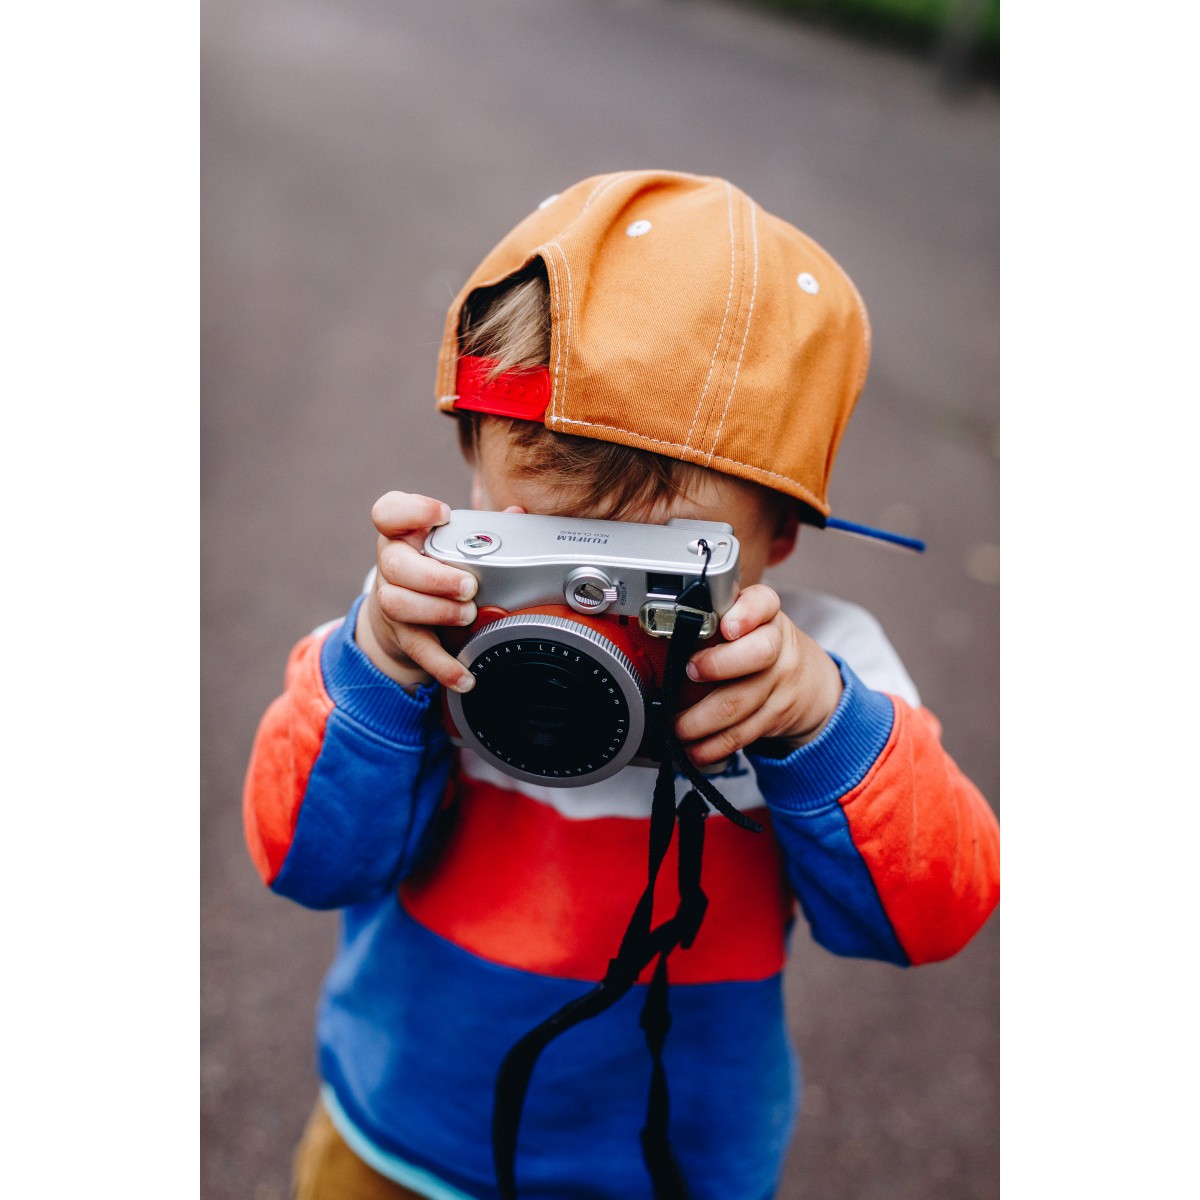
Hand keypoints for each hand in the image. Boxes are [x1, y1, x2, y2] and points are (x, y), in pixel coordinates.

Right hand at [355, 492, 481, 691]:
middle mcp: (391, 563)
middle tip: (468, 585)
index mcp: (404, 534)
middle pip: (395, 564)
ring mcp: (391, 600)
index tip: (442, 514)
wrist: (402, 616)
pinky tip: (465, 675)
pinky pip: (418, 650)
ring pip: (397, 603)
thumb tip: (516, 514)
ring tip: (468, 615)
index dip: (411, 511)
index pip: (388, 512)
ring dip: (438, 611)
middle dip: (435, 576)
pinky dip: (443, 665)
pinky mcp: (401, 636)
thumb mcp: (451, 544)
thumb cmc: (434, 569)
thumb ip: (482, 528)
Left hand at [674, 584, 843, 765]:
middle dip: (718, 665)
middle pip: (757, 653)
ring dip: (701, 719)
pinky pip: (743, 733)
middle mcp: (778, 646)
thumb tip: (660, 637)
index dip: (747, 614)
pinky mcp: (775, 716)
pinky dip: (713, 745)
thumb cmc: (760, 645)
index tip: (728, 627)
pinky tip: (694, 750)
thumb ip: (714, 620)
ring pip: (741, 701)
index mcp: (765, 615)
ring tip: (676, 726)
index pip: (763, 603)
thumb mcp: (747, 622)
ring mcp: (779, 683)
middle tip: (689, 671)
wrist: (809, 682)